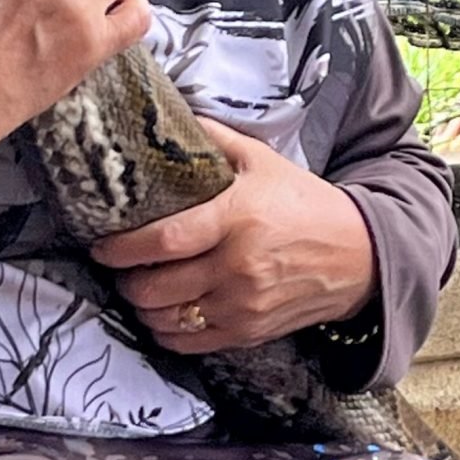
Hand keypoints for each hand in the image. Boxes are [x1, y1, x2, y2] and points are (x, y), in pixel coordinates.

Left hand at [91, 119, 377, 353]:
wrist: (358, 255)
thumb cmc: (305, 204)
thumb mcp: (263, 161)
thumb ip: (214, 140)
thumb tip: (169, 115)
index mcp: (237, 219)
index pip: (164, 240)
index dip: (122, 247)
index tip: (101, 245)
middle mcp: (238, 267)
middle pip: (156, 287)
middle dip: (125, 281)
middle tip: (118, 268)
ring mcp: (243, 306)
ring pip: (167, 319)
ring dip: (142, 307)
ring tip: (140, 289)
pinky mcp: (249, 333)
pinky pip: (190, 344)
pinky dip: (167, 332)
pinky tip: (164, 314)